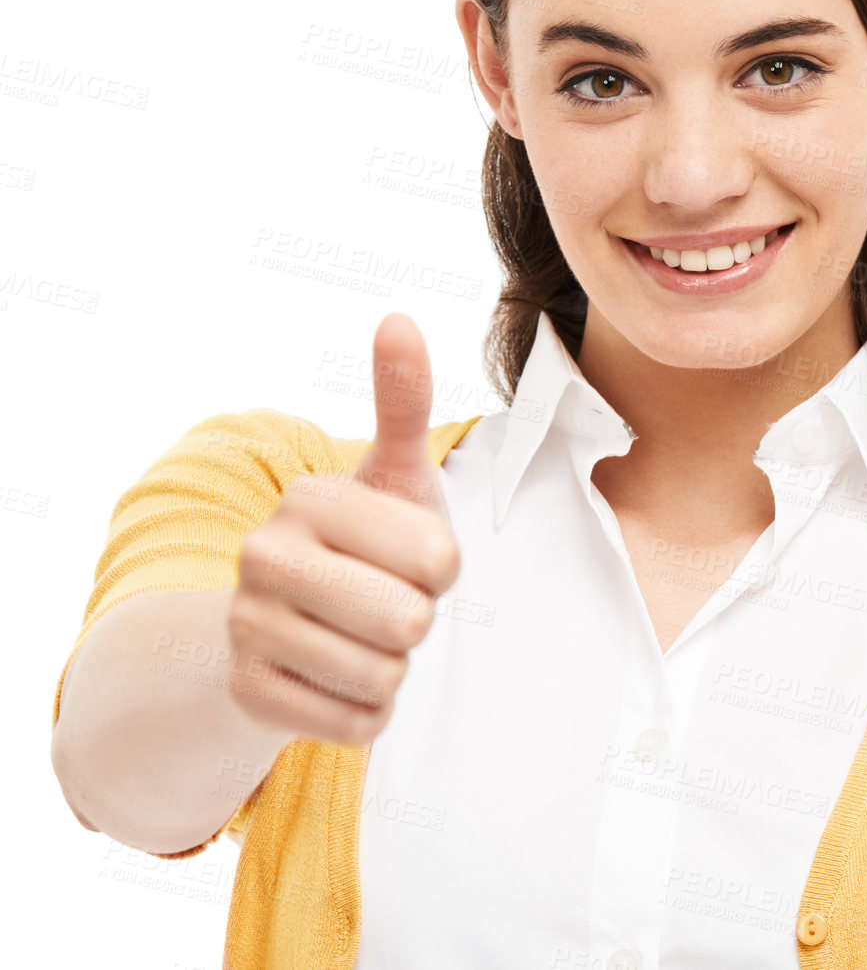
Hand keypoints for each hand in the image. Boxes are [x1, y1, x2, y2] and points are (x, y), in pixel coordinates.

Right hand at [226, 313, 460, 746]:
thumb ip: (403, 401)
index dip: (444, 568)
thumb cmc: (364, 542)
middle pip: (409, 621)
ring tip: (360, 638)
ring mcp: (248, 629)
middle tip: (386, 603)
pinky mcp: (248, 696)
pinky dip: (366, 712)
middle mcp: (264, 557)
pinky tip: (336, 679)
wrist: (283, 625)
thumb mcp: (394, 474)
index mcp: (311, 497)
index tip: (409, 557)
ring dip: (392, 668)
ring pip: (384, 677)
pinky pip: (358, 724)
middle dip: (417, 621)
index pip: (440, 558)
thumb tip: (397, 317)